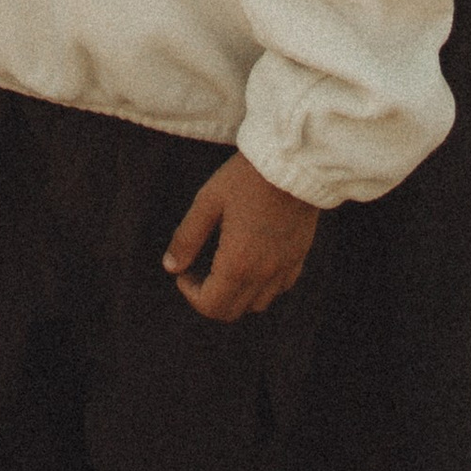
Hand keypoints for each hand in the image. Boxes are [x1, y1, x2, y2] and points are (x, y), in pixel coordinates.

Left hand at [164, 152, 318, 320]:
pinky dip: (263, 285)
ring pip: (256, 304)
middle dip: (209, 298)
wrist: (294, 159)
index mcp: (237, 262)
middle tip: (199, 271)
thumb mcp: (208, 200)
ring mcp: (284, 267)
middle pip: (231, 311)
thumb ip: (187, 237)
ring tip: (224, 267)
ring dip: (236, 295)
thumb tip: (170, 266)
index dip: (189, 294)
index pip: (210, 305)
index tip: (183, 272)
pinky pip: (279, 287)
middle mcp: (263, 273)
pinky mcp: (299, 256)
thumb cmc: (247, 176)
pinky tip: (254, 261)